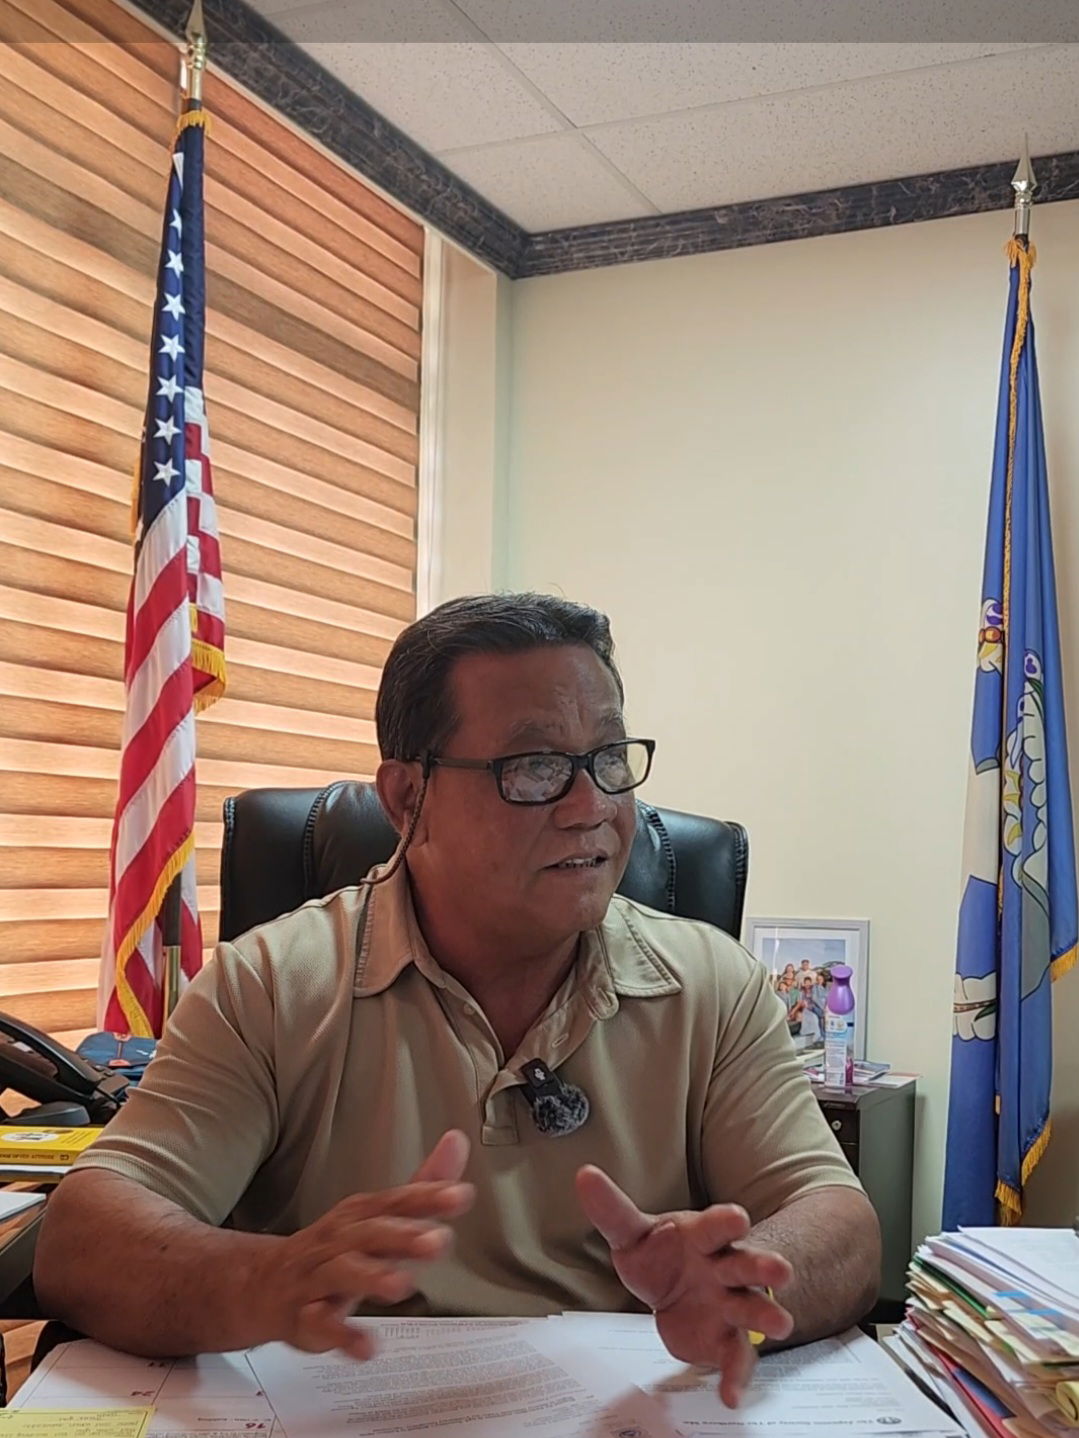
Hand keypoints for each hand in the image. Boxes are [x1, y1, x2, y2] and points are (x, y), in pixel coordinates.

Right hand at [259, 1130, 473, 1357]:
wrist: (265, 1283)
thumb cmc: (335, 1247)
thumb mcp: (379, 1213)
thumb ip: (423, 1185)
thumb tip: (456, 1142)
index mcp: (362, 1214)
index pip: (396, 1201)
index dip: (427, 1197)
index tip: (460, 1195)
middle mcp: (340, 1240)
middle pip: (372, 1234)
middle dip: (404, 1237)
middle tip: (438, 1242)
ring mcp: (320, 1277)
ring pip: (343, 1273)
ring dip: (372, 1278)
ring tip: (401, 1286)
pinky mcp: (305, 1316)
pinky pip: (321, 1324)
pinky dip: (343, 1335)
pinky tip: (366, 1347)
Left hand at [576, 1166, 793, 1406]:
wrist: (676, 1285)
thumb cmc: (661, 1251)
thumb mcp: (632, 1231)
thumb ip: (612, 1209)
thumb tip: (584, 1176)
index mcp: (703, 1236)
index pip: (716, 1224)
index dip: (726, 1221)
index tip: (737, 1217)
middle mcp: (724, 1267)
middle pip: (747, 1264)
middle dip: (764, 1266)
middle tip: (780, 1270)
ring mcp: (729, 1304)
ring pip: (753, 1308)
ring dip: (767, 1315)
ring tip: (781, 1324)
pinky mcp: (726, 1338)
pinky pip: (737, 1357)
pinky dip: (736, 1376)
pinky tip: (730, 1394)